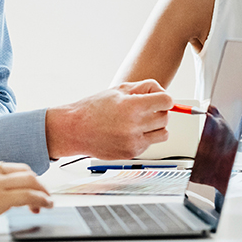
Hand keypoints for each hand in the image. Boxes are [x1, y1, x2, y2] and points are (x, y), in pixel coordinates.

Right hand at [0, 158, 52, 241]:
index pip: (7, 167)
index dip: (21, 178)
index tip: (26, 187)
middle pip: (23, 171)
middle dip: (36, 182)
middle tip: (42, 194)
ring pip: (30, 180)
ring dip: (42, 191)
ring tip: (47, 201)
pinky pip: (29, 195)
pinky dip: (41, 200)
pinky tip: (45, 205)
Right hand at [46, 79, 172, 158]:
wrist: (74, 130)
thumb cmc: (94, 108)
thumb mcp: (119, 90)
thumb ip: (144, 88)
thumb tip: (163, 92)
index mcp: (132, 107)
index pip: (166, 101)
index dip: (164, 98)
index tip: (159, 99)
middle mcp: (134, 126)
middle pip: (165, 118)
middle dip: (159, 111)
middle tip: (147, 109)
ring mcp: (133, 142)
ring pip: (163, 133)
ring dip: (156, 126)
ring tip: (141, 121)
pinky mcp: (131, 153)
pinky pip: (149, 144)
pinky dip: (145, 137)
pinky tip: (130, 131)